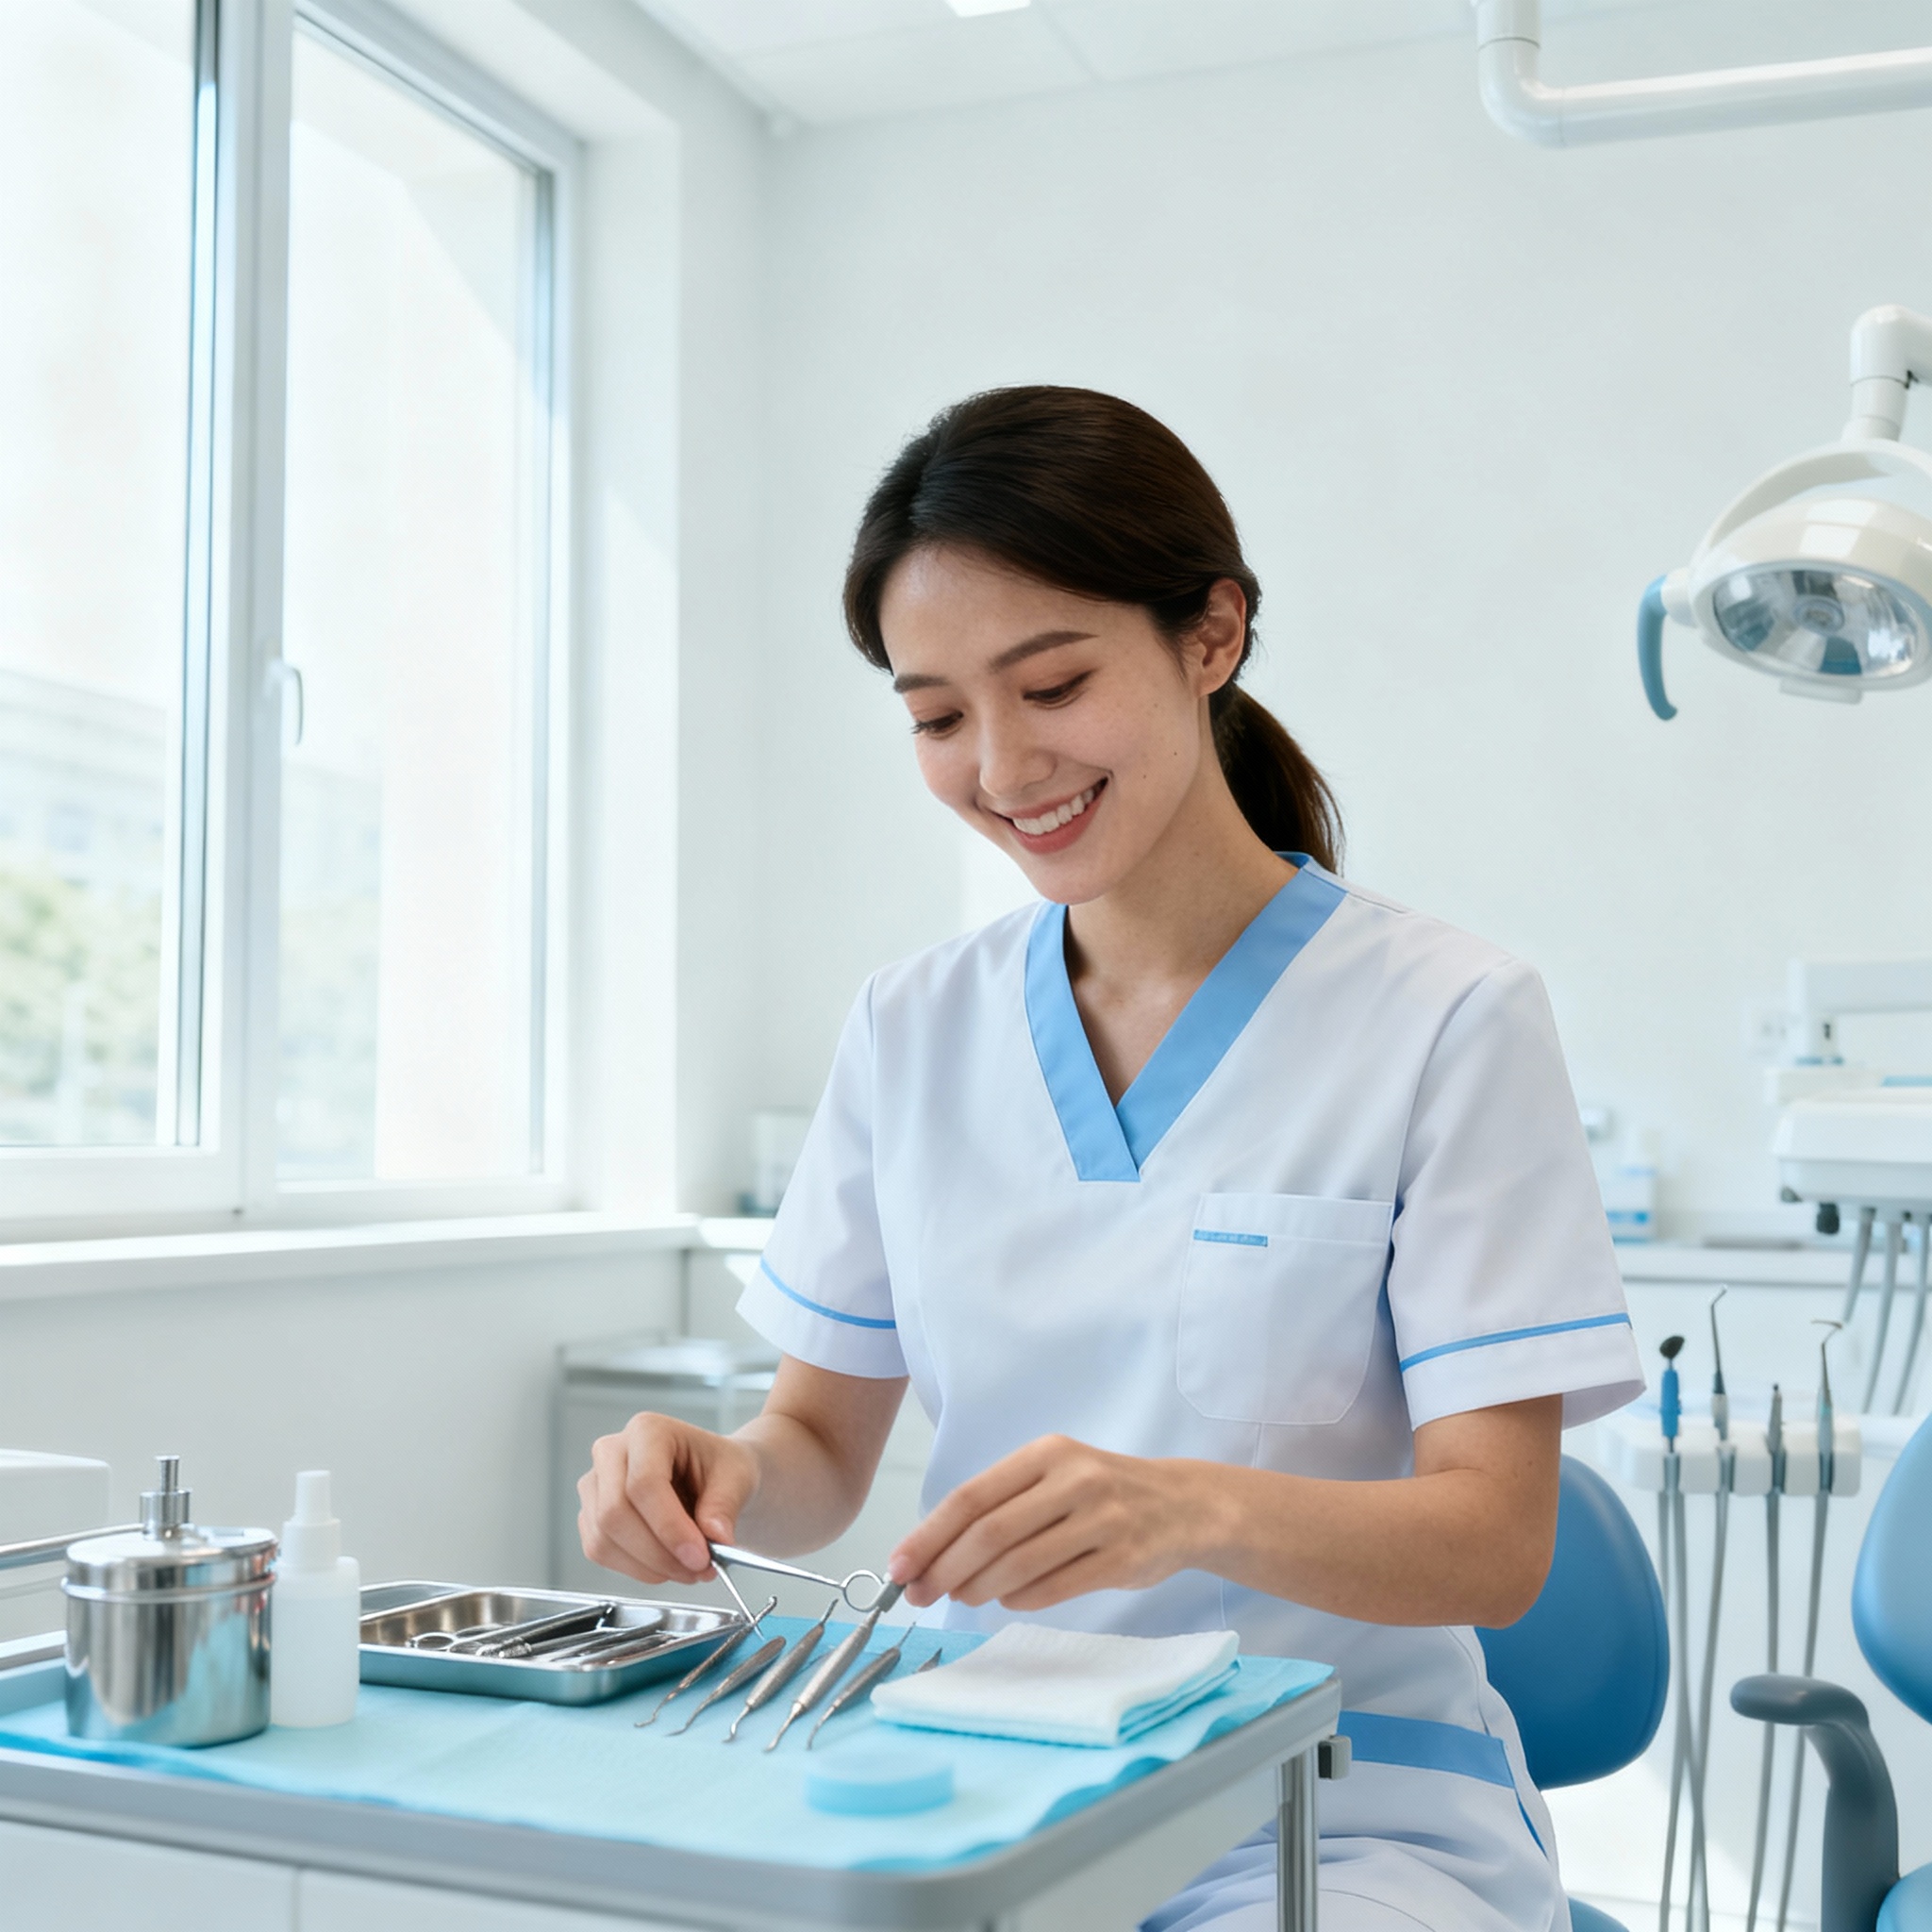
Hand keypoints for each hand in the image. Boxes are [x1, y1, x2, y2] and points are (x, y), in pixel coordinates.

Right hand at [577, 1411, 759, 1586]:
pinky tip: (667, 1565)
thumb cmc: (720, 1467)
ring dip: (649, 1567)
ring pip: (603, 1539)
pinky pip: (600, 1552)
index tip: (700, 1556)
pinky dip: (636, 1569)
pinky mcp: (590, 1515)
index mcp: (647, 1430)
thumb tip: (715, 1538)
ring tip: (689, 1568)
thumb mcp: (738, 1477)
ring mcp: (595, 1485)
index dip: (670, 1527)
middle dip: (658, 1553)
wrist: (711, 1475)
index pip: (644, 1483)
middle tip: (698, 1568)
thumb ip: (725, 1505)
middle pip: (615, 1513)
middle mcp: (611, 1452)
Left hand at [886, 1435, 1210, 1611]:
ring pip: (1020, 1563)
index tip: (899, 1566)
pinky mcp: (1122, 1558)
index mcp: (1047, 1453)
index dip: (929, 1535)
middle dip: (944, 1568)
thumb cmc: (1104, 1492)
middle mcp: (1074, 1479)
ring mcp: (1102, 1518)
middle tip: (917, 1594)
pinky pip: (1056, 1586)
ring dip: (979, 1587)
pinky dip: (1021, 1598)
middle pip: (990, 1532)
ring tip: (960, 1597)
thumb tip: (936, 1552)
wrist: (1184, 1504)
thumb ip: (1004, 1504)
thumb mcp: (1056, 1475)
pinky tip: (1007, 1600)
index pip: (972, 1496)